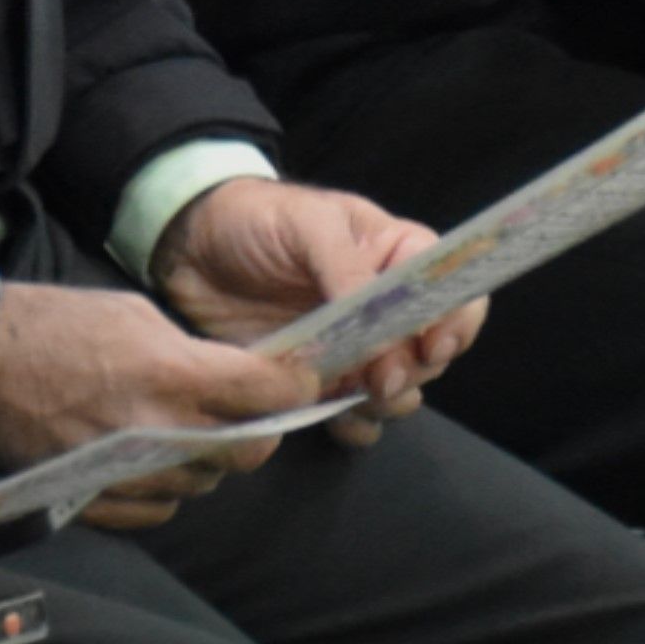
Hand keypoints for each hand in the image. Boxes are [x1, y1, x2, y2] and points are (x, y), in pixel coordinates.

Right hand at [0, 274, 331, 525]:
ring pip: (206, 484)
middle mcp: (158, 432)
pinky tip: (149, 458)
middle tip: (245, 408)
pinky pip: (160, 511)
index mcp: (172, 374)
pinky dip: (166, 488)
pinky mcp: (96, 502)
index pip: (270, 394)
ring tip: (184, 427)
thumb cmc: (55, 325)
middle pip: (250, 452)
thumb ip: (195, 355)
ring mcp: (127, 475)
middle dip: (259, 429)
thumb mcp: (137, 314)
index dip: (296, 386)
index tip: (297, 379)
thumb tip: (241, 379)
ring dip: (208, 459)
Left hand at [154, 177, 479, 427]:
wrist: (190, 249)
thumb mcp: (306, 223)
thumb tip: (380, 317)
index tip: (430, 346)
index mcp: (395, 256)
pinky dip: (355, 425)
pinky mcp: (318, 380)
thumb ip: (346, 266)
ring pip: (399, 390)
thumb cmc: (254, 218)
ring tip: (357, 397)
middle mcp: (384, 307)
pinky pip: (354, 415)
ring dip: (387, 403)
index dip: (455, 322)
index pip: (452, 291)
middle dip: (414, 370)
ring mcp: (353, 347)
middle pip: (430, 351)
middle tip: (380, 380)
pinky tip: (336, 419)